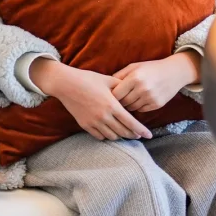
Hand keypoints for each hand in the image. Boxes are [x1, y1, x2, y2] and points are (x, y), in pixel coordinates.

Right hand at [29, 59, 151, 140]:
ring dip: (120, 136)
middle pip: (123, 132)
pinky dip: (107, 136)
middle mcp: (104, 116)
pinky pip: (99, 136)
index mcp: (112, 105)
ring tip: (124, 133)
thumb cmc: (87, 79)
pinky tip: (110, 132)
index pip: (131, 122)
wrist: (66, 84)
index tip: (149, 135)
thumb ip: (121, 86)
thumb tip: (132, 90)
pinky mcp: (85, 125)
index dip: (141, 130)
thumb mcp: (107, 80)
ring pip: (112, 136)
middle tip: (138, 135)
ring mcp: (94, 122)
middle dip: (133, 134)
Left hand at [111, 52, 200, 112]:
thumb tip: (105, 87)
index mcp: (134, 78)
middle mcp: (142, 89)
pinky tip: (138, 100)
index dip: (111, 96)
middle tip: (116, 100)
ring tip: (127, 99)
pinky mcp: (157, 105)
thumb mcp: (134, 66)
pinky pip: (141, 110)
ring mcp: (150, 98)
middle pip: (122, 103)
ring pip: (131, 108)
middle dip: (118, 102)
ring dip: (127, 105)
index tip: (108, 96)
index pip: (115, 94)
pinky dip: (138, 107)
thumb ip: (119, 76)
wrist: (174, 72)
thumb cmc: (150, 68)